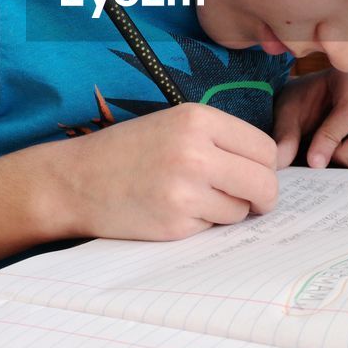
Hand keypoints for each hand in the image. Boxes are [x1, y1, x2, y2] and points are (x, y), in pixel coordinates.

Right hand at [53, 103, 278, 241]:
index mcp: (198, 120)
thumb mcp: (175, 124)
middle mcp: (195, 152)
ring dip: (229, 210)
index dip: (266, 167)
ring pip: (242, 210)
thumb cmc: (129, 151)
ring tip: (196, 199)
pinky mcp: (176, 224)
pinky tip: (175, 211)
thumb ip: (220, 139)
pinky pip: (213, 227)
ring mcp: (185, 191)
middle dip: (263, 196)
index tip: (256, 174)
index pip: (265, 149)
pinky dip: (202, 224)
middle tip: (249, 200)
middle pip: (264, 183)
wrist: (77, 181)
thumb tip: (271, 168)